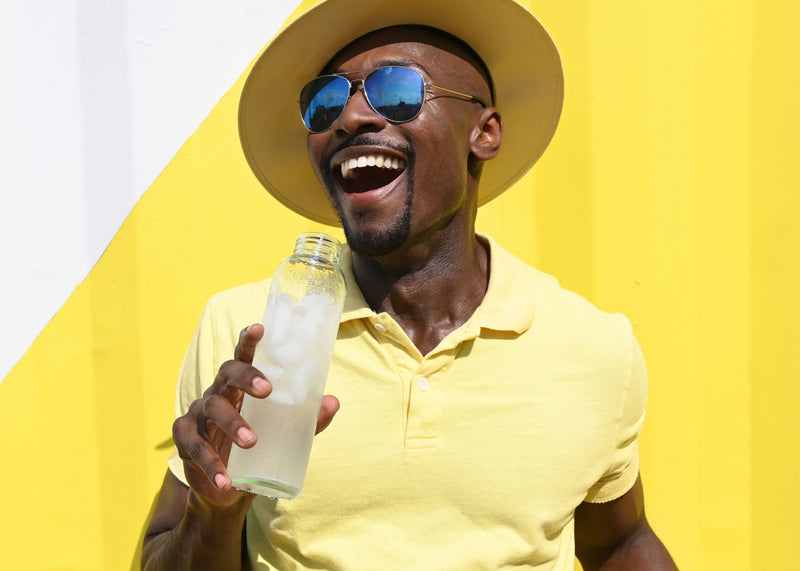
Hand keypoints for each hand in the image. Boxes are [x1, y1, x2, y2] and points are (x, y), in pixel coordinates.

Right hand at [171, 324, 339, 508]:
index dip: (249, 340)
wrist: (226, 489)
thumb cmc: (257, 448)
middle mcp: (217, 393)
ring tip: (251, 442)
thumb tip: (333, 402)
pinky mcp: (185, 440)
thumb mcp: (283, 434)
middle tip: (266, 390)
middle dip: (246, 377)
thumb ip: (307, 420)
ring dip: (232, 424)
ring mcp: (198, 414)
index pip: (243, 355)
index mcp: (240, 386)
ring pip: (212, 409)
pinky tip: (225, 479)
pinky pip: (194, 447)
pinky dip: (211, 464)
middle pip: (227, 373)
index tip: (260, 328)